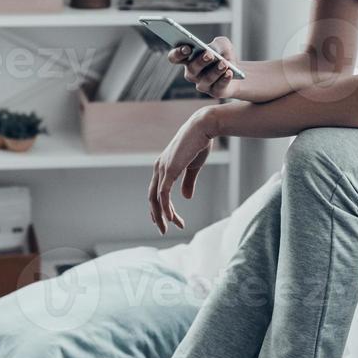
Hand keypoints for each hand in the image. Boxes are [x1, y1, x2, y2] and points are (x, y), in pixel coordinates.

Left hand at [147, 108, 216, 233]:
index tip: (168, 220)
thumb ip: (188, 182)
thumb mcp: (193, 167)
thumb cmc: (200, 143)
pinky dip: (166, 207)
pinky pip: (164, 194)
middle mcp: (159, 168)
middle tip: (163, 230)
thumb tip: (186, 197)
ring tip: (168, 228)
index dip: (161, 207)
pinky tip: (171, 218)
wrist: (204, 128)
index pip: (157, 192)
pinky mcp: (169, 170)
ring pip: (156, 199)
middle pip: (153, 198)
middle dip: (158, 215)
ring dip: (162, 215)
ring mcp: (162, 169)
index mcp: (163, 167)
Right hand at [168, 36, 241, 98]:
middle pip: (191, 69)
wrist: (238, 71)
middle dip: (200, 61)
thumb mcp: (223, 44)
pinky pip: (218, 87)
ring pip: (206, 79)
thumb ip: (218, 43)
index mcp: (188, 59)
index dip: (177, 54)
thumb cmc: (224, 55)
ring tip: (224, 63)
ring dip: (215, 71)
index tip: (187, 48)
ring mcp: (203, 84)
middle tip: (209, 54)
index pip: (174, 57)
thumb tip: (214, 49)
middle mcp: (192, 74)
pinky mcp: (215, 92)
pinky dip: (224, 79)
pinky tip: (229, 73)